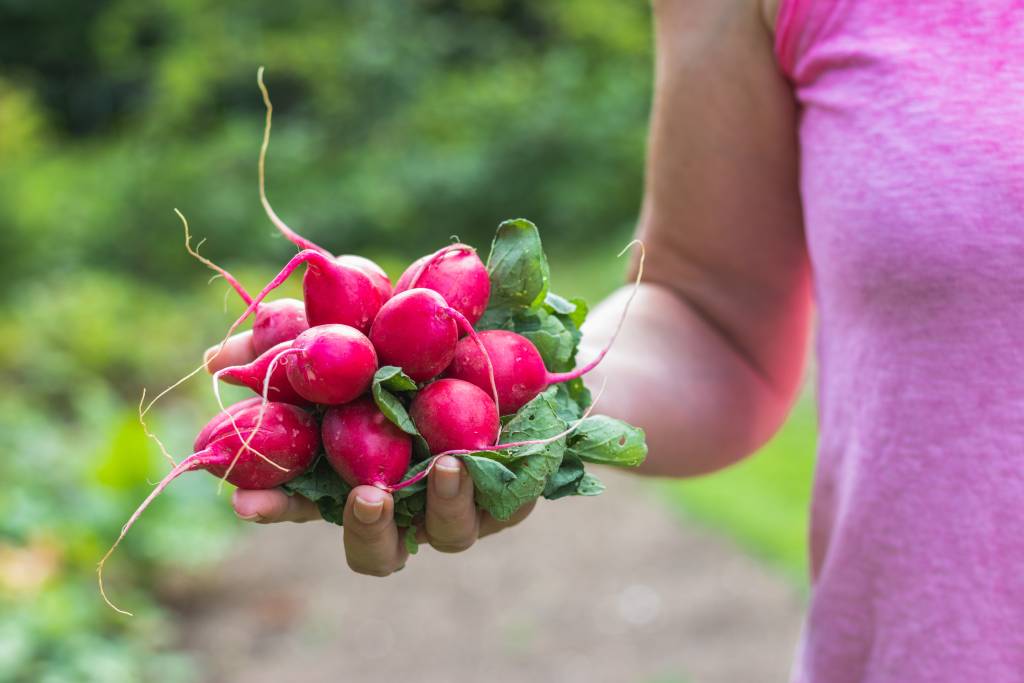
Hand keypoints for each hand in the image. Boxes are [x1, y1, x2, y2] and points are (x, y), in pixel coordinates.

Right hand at [207, 333, 534, 575]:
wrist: (500, 329)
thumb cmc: (410, 334)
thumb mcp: (349, 325)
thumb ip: (287, 344)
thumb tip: (214, 359)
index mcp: (355, 470)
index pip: (307, 505)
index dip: (277, 507)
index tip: (247, 502)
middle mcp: (406, 497)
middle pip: (374, 547)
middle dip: (366, 529)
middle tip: (365, 497)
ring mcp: (457, 502)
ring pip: (445, 534)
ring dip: (442, 505)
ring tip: (442, 466)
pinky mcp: (510, 495)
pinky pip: (498, 508)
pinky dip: (479, 489)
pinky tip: (467, 459)